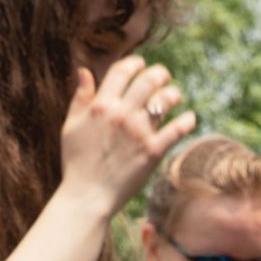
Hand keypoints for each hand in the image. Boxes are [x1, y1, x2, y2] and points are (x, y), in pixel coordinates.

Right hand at [59, 55, 195, 215]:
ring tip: (175, 97)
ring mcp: (138, 132)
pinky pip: (177, 129)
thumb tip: (85, 70)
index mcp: (100, 105)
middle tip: (164, 78)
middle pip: (148, 80)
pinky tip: (190, 118)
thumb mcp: (71, 126)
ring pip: (165, 99)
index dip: (134, 63)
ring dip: (173, 94)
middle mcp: (121, 114)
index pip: (122, 71)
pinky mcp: (153, 152)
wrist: (87, 197)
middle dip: (159, 74)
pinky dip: (187, 121)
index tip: (141, 65)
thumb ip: (80, 97)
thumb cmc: (76, 163)